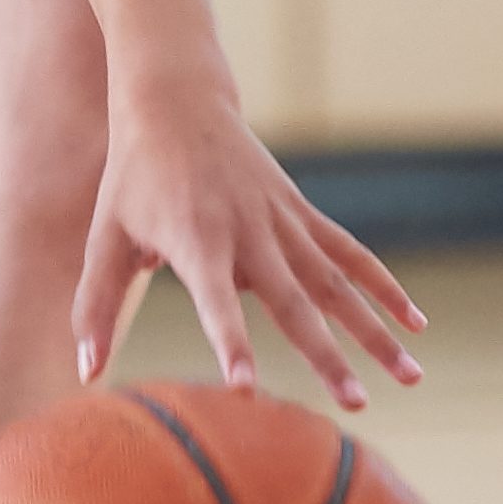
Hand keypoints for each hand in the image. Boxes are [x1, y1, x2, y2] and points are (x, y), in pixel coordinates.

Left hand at [74, 70, 427, 410]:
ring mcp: (281, 220)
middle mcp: (246, 231)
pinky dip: (384, 286)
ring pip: (336, 282)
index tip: (246, 388)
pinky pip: (350, 252)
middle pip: (293, 302)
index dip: (230, 341)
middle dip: (327, 355)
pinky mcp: (299, 211)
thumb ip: (94, 305)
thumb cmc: (131, 176)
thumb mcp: (103, 236)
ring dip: (376, 331)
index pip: (214, 301)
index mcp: (195, 239)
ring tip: (412, 378)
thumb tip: (85, 374)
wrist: (175, 100)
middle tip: (357, 404)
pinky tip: (416, 323)